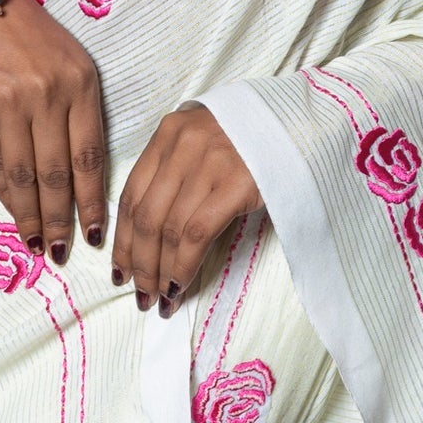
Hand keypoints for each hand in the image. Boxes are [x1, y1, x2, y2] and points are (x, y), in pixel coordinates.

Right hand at [0, 0, 107, 260]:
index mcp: (82, 84)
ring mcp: (12, 102)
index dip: (93, 199)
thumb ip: (76, 111)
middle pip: (58, 173)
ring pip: (25, 174)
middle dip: (61, 219)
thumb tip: (79, 176)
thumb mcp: (68, 63)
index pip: (90, 155)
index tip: (96, 231)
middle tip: (63, 251)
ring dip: (30, 215)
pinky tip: (12, 211)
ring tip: (36, 243)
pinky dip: (5, 192)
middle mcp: (50, 95)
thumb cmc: (27, 37)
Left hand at [112, 104, 261, 313]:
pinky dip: (184, 265)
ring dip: (160, 271)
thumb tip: (152, 234)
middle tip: (140, 293)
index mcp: (169, 133)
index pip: (132, 193)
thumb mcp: (205, 142)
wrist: (302, 123)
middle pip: (146, 215)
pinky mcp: (236, 183)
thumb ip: (176, 172)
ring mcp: (209, 163)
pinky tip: (180, 284)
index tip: (120, 268)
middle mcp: (182, 145)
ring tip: (160, 299)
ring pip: (168, 228)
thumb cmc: (254, 138)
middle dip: (138, 262)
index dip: (123, 238)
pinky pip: (197, 234)